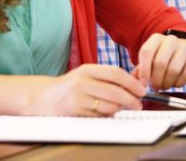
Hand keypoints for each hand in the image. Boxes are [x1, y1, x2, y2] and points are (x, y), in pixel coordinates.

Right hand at [28, 63, 145, 116]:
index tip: (142, 90)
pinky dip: (106, 116)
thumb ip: (109, 77)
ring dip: (119, 109)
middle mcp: (82, 81)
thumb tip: (137, 80)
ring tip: (119, 108)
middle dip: (131, 100)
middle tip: (138, 104)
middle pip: (115, 92)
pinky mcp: (74, 111)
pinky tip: (105, 113)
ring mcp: (77, 97)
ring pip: (108, 106)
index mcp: (88, 69)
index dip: (132, 83)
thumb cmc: (70, 86)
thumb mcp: (87, 74)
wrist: (43, 97)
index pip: (116, 73)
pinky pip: (98, 116)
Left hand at [133, 33, 185, 89]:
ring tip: (164, 86)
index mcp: (156, 38)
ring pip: (174, 70)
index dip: (144, 70)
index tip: (143, 83)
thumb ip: (140, 71)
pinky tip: (175, 83)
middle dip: (156, 80)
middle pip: (160, 63)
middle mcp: (171, 40)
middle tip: (155, 87)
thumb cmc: (162, 57)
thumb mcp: (150, 59)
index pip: (147, 52)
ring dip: (167, 83)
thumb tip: (135, 83)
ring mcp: (185, 47)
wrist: (184, 47)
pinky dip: (179, 83)